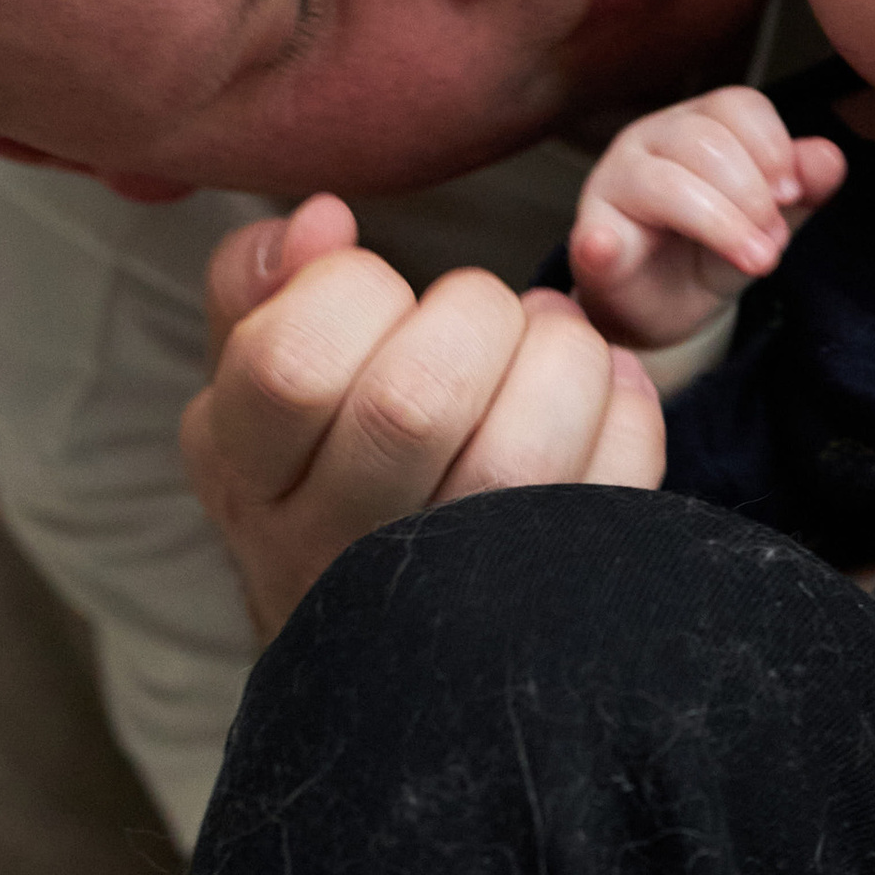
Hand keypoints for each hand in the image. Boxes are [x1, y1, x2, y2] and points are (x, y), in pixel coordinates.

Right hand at [184, 194, 667, 638]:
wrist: (368, 656)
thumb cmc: (312, 483)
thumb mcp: (248, 394)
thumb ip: (257, 292)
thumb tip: (325, 218)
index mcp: (250, 478)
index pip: (292, 365)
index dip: (351, 291)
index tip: (376, 288)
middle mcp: (336, 546)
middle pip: (415, 402)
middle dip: (473, 315)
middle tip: (481, 312)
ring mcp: (449, 589)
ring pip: (520, 454)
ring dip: (561, 357)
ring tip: (552, 337)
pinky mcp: (552, 596)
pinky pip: (611, 488)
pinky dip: (626, 411)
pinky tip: (600, 392)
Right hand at [570, 88, 846, 347]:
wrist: (664, 310)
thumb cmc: (711, 252)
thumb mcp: (769, 220)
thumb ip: (803, 189)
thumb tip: (829, 158)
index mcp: (696, 124)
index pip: (737, 105)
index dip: (773, 149)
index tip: (793, 197)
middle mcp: (649, 141)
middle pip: (706, 142)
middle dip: (753, 197)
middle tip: (774, 246)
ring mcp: (613, 186)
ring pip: (666, 183)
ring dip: (722, 225)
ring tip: (755, 262)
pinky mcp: (590, 241)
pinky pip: (595, 235)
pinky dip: (605, 242)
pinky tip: (610, 248)